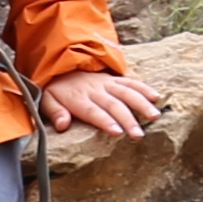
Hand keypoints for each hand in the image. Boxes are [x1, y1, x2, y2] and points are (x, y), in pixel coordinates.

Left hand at [42, 69, 163, 137]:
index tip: (117, 132)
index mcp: (78, 98)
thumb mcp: (46, 101)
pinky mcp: (114, 79)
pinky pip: (131, 82)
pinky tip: (156, 97)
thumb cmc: (56, 90)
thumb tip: (62, 125)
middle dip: (128, 120)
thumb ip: (55, 113)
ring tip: (154, 116)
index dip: (105, 121)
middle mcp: (95, 90)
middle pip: (114, 105)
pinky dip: (144, 88)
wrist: (61, 66)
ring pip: (126, 93)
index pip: (93, 111)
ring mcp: (106, 83)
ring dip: (142, 104)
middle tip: (138, 134)